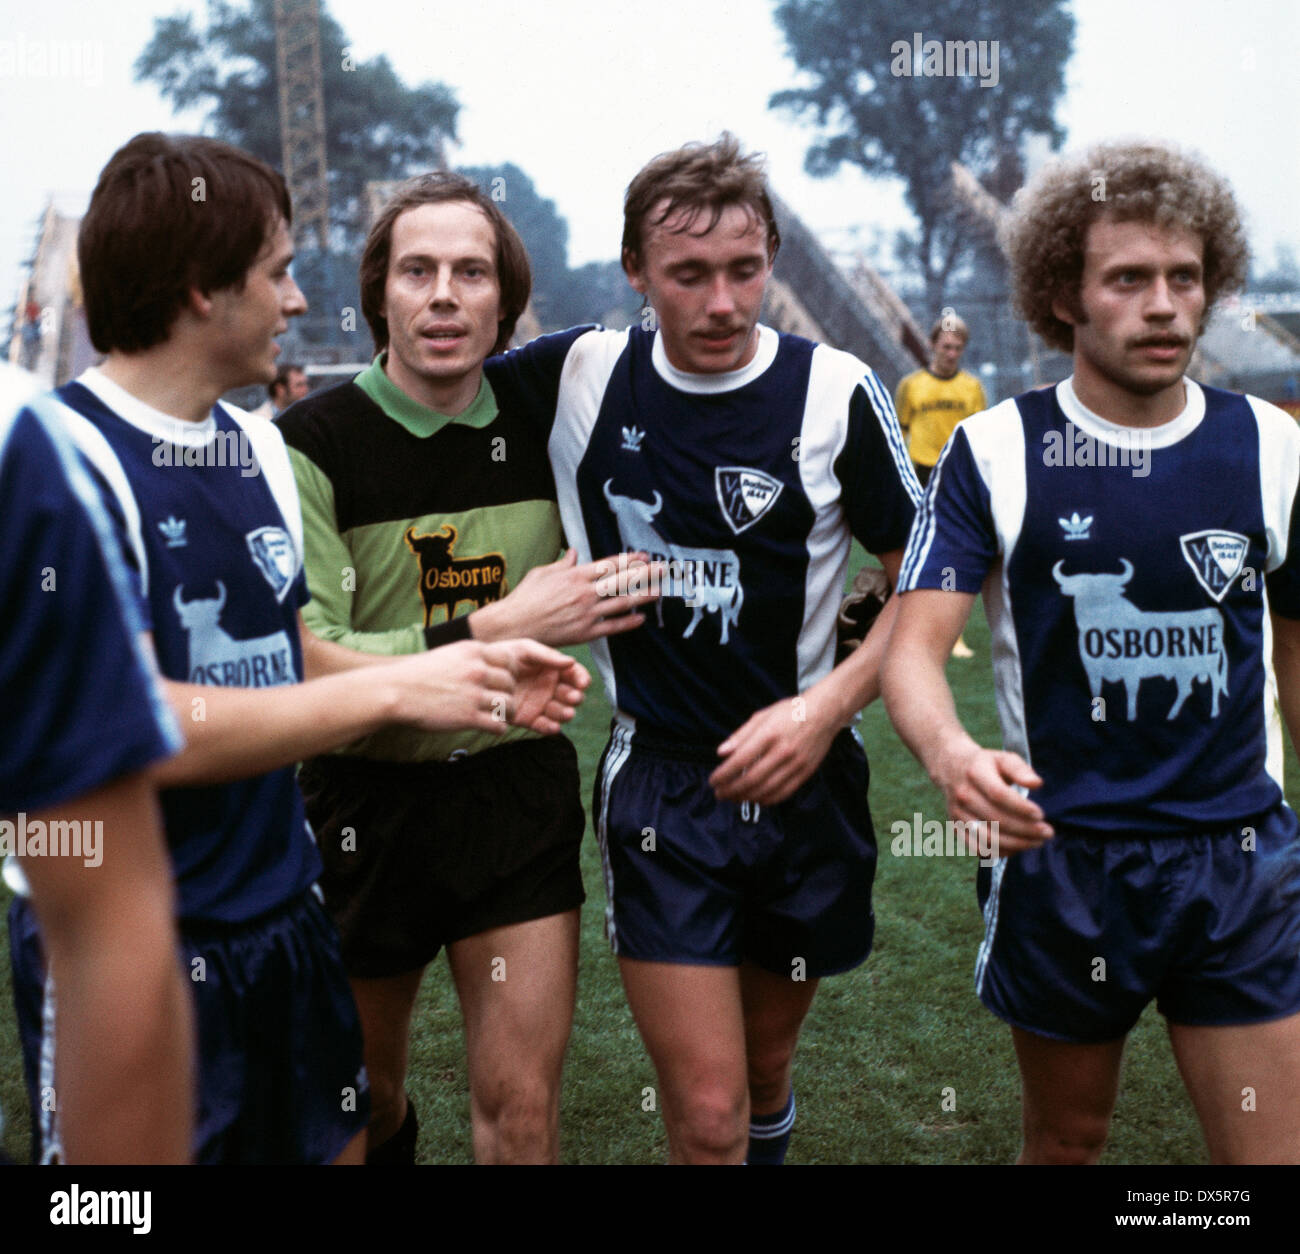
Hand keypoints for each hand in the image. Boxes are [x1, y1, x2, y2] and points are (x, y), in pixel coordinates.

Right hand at [384, 639, 524, 734]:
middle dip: (508, 694)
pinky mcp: (468, 717)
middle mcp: (477, 670)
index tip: (502, 682)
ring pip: (510, 705)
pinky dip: (498, 728)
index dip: (509, 672)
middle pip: (511, 683)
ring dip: (506, 713)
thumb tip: (492, 666)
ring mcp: (474, 694)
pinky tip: (490, 728)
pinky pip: (498, 725)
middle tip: (501, 703)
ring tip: (499, 717)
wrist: (396, 692)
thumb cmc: (419, 674)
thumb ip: (472, 659)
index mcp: (473, 651)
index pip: (509, 660)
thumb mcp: (449, 655)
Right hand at [473, 549, 660, 645]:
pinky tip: (641, 618)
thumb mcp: (542, 573)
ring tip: (659, 591)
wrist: (514, 626)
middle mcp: (584, 593)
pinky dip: (627, 622)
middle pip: (621, 581)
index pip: (609, 565)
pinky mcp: (585, 633)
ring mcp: (586, 614)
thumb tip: (574, 553)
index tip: (644, 556)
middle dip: (645, 574)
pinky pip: (612, 627)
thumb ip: (562, 563)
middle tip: (663, 569)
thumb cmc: (525, 598)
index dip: (629, 560)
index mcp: (575, 576)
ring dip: (643, 596)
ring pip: (621, 603)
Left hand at [484, 639, 590, 734]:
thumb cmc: (503, 656)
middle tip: (573, 698)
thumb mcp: (525, 649)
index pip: (575, 675)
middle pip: (571, 695)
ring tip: (565, 713)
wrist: (480, 674)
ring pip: (561, 712)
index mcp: (553, 670)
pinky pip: (543, 726)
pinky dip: (550, 728)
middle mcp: (550, 688)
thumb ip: (547, 656)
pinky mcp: (529, 719)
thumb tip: (572, 662)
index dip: (582, 678)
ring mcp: (541, 704)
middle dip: (575, 697)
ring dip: (566, 713)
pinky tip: (553, 726)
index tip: (582, 683)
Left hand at [709, 692, 840, 805]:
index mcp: (769, 733)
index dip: (724, 774)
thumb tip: (721, 753)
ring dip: (746, 798)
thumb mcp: (762, 716)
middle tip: (719, 794)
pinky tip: (755, 799)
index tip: (713, 780)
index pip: (740, 760)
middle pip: (752, 779)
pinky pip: (784, 793)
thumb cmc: (790, 712)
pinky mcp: (806, 773)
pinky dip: (767, 800)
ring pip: (767, 789)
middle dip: (731, 790)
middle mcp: (783, 751)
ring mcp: (796, 764)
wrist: (825, 713)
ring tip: (733, 798)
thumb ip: (740, 735)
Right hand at [934, 741, 1052, 854]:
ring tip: (1037, 842)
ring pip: (988, 837)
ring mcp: (958, 813)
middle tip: (1047, 832)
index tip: (1041, 815)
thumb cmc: (985, 764)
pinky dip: (1000, 852)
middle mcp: (963, 794)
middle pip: (996, 819)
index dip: (1020, 808)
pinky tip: (1018, 847)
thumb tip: (1037, 784)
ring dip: (1016, 844)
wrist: (951, 768)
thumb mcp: (1003, 758)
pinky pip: (978, 848)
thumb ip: (1021, 769)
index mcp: (975, 773)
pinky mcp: (956, 827)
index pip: (998, 794)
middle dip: (1026, 830)